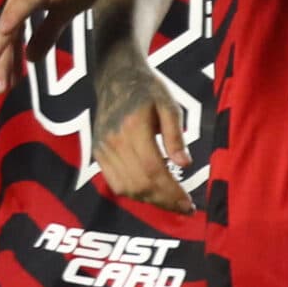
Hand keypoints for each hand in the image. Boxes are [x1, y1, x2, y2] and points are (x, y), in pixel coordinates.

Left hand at [0, 0, 124, 88]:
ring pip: (10, 25)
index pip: (11, 34)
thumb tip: (31, 58)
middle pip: (6, 33)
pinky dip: (11, 21)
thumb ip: (46, 34)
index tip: (6, 82)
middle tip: (2, 88)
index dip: (7, 59)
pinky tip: (3, 35)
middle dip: (4, 62)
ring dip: (3, 50)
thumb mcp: (64, 12)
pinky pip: (22, 8)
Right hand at [94, 61, 194, 213]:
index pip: (153, 170)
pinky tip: (153, 194)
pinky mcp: (98, 153)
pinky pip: (115, 182)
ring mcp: (102, 149)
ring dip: (151, 201)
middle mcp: (114, 141)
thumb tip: (185, 164)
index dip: (171, 191)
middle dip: (165, 201)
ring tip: (172, 203)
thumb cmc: (148, 89)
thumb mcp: (169, 104)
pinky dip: (134, 194)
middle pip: (140, 183)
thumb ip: (176, 135)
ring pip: (126, 187)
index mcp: (133, 128)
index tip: (189, 204)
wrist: (115, 78)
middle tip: (185, 208)